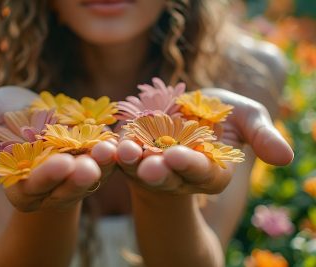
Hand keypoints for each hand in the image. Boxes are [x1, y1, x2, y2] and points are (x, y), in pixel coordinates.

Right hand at [0, 86, 116, 210]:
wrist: (29, 104)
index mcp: (19, 183)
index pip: (31, 188)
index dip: (44, 178)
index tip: (58, 165)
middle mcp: (50, 184)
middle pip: (65, 187)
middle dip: (78, 178)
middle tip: (90, 166)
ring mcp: (74, 172)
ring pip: (91, 175)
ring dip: (103, 165)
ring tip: (112, 151)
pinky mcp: (92, 156)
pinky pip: (106, 157)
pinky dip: (114, 149)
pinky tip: (123, 138)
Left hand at [117, 89, 293, 194]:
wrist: (188, 109)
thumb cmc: (222, 114)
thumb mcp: (247, 118)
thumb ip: (262, 136)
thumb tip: (286, 158)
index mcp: (213, 171)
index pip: (205, 174)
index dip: (193, 166)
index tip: (179, 156)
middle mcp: (181, 174)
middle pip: (171, 177)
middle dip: (160, 172)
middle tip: (150, 167)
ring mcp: (155, 166)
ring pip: (141, 169)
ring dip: (131, 162)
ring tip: (123, 151)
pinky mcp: (134, 155)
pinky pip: (123, 155)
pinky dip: (115, 149)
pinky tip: (109, 141)